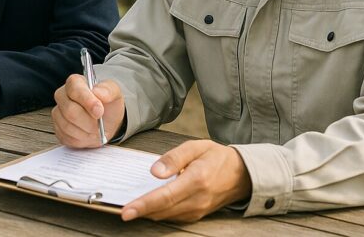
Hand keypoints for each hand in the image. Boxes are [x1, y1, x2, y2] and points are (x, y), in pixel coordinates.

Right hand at [51, 74, 124, 147]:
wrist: (106, 121)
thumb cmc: (108, 104)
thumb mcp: (114, 93)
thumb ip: (108, 90)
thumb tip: (97, 92)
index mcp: (75, 82)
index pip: (74, 89)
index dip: (87, 101)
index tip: (99, 111)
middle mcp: (62, 96)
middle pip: (69, 110)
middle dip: (88, 121)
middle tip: (99, 125)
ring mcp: (58, 113)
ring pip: (67, 126)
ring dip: (86, 131)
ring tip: (95, 129)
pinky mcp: (57, 129)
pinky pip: (66, 137)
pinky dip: (81, 139)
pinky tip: (88, 134)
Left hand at [121, 140, 251, 222]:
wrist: (241, 174)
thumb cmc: (217, 157)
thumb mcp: (196, 147)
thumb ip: (174, 157)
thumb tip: (154, 172)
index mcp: (197, 180)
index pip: (165, 196)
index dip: (143, 205)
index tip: (127, 211)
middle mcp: (198, 199)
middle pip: (163, 210)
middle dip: (141, 212)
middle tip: (121, 209)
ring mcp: (199, 210)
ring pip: (167, 216)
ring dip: (149, 213)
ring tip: (132, 207)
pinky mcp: (198, 214)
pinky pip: (174, 217)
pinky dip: (160, 213)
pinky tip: (150, 207)